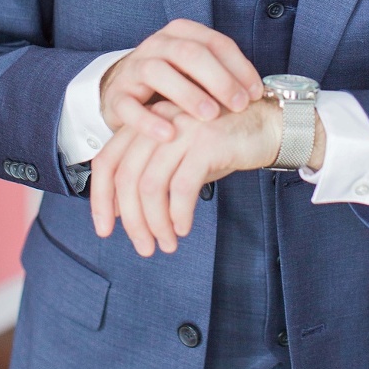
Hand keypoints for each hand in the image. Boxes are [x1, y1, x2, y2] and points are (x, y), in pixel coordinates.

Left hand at [90, 98, 282, 256]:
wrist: (268, 125)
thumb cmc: (220, 145)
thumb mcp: (178, 158)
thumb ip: (149, 176)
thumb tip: (121, 212)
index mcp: (146, 123)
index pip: (108, 161)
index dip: (100, 198)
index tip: (105, 230)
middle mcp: (160, 121)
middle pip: (126, 177)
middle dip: (131, 219)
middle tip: (144, 247)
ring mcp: (183, 129)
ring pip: (151, 185)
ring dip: (155, 222)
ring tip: (167, 243)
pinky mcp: (207, 141)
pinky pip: (182, 187)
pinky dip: (178, 213)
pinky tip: (184, 227)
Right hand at [100, 19, 262, 142]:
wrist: (124, 91)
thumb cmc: (173, 83)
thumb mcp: (197, 72)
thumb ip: (223, 75)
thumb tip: (261, 94)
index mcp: (181, 33)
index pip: (215, 42)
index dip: (239, 67)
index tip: (256, 93)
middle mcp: (157, 45)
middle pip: (189, 53)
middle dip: (219, 79)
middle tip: (239, 105)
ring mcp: (134, 68)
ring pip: (158, 72)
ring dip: (188, 94)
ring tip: (210, 116)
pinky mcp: (117, 95)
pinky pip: (129, 106)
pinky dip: (149, 120)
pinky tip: (169, 134)